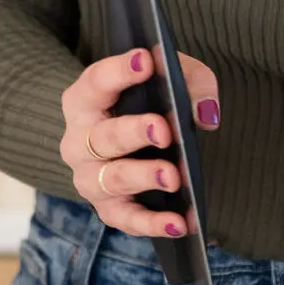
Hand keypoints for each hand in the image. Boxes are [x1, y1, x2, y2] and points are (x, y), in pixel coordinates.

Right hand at [59, 46, 219, 237]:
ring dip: (143, 177)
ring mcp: (89, 177)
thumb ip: (191, 83)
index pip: (96, 81)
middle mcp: (78, 140)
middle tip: (164, 130)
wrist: (129, 138)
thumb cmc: (147, 101)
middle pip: (103, 136)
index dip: (119, 71)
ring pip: (111, 179)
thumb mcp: (170, 78)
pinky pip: (125, 219)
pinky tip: (180, 223)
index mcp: (85, 99)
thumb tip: (206, 113)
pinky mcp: (107, 207)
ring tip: (174, 178)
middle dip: (134, 133)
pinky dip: (152, 224)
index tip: (145, 61)